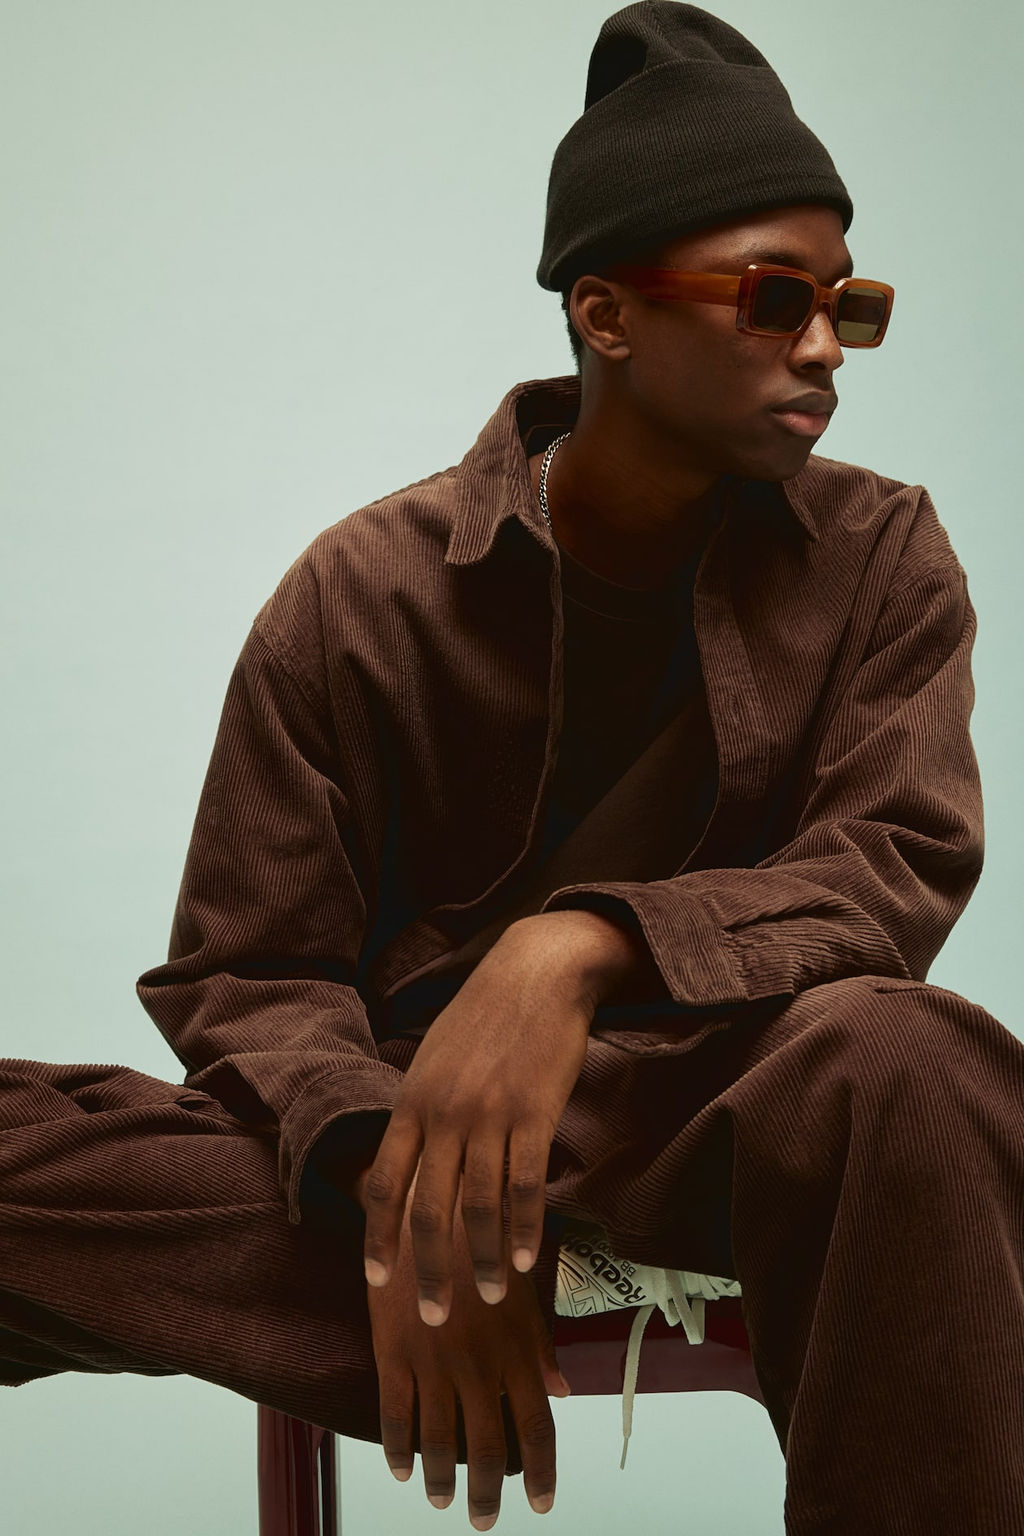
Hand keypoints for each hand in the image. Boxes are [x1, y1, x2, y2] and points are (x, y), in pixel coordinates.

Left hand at [361, 914, 601, 1325]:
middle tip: (433, 1321)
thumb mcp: (435, 1059)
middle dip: (427, 1273)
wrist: (538, 971)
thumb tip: (408, 1162)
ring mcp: (488, 1114)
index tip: (378, 1285)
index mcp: (412, 1102)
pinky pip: (525, 1185)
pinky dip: (524, 1230)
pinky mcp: (534, 1113)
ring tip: (487, 1299)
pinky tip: (525, 1262)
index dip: (377, 1241)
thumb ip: (421, 1111)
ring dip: (480, 1261)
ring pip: (477, 1207)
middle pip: (427, 1210)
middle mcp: (442, 1114)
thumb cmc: (486, 1017)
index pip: (383, 1186)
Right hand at [368, 1178, 569, 1529]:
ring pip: (441, 1442)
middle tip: (484, 1519)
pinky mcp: (394, 1351)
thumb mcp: (521, 1290)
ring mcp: (435, 1361)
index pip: (536, 1427)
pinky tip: (402, 1470)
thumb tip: (563, 1391)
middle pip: (489, 1448)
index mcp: (517, 1350)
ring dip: (442, 1480)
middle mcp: (479, 1365)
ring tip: (441, 1500)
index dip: (542, 1472)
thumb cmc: (481, 1242)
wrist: (426, 1205)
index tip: (542, 1503)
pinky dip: (399, 1450)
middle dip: (490, 1493)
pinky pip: (396, 1415)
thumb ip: (540, 1346)